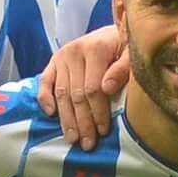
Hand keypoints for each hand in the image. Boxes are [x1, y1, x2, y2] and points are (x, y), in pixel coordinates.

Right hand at [40, 25, 129, 146]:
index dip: (98, 112)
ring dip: (66, 118)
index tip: (103, 131)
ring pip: (61, 93)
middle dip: (82, 122)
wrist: (111, 32)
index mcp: (95, 48)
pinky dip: (45, 98)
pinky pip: (45, 82)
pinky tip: (51, 114)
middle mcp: (74, 51)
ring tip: (72, 139)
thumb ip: (123, 69)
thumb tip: (108, 88)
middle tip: (87, 144)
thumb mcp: (132, 54)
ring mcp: (61, 56)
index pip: (93, 88)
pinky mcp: (53, 61)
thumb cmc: (125, 47)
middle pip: (76, 94)